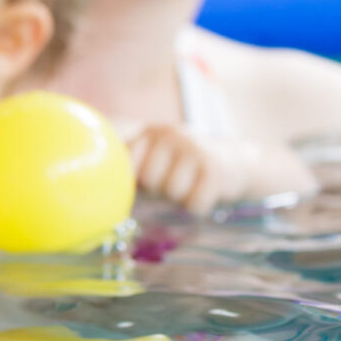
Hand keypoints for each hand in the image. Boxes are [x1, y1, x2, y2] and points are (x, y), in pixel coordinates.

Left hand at [128, 123, 246, 214]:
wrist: (236, 161)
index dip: (136, 182)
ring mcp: (194, 149)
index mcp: (150, 133)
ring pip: (172, 193)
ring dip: (179, 199)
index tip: (148, 183)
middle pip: (149, 181)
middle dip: (159, 191)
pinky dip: (197, 207)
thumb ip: (132, 168)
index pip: (127, 165)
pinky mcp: (215, 170)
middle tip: (174, 183)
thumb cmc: (183, 166)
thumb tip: (105, 192)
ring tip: (190, 185)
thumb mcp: (157, 157)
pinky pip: (193, 204)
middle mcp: (170, 135)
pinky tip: (205, 192)